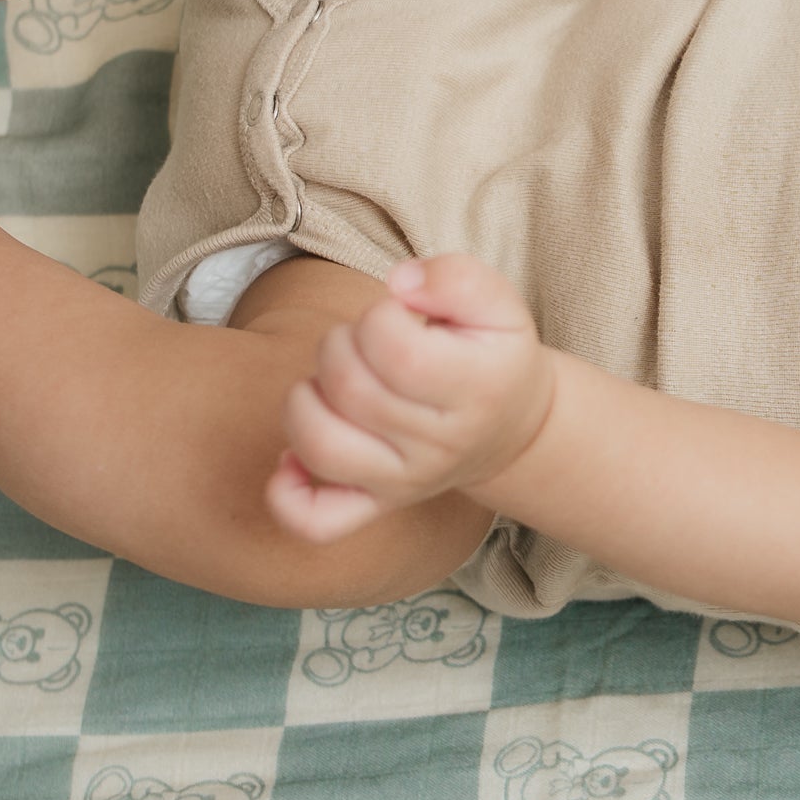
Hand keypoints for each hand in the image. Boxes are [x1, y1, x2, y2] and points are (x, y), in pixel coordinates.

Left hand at [267, 252, 556, 542]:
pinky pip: (315, 522)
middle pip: (348, 388)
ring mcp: (405, 482)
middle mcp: (440, 445)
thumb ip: (455, 277)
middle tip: (365, 341)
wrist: (512, 431)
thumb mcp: (499, 303)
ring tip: (332, 383)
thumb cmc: (493, 355)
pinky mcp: (376, 505)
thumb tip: (398, 284)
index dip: (378, 316)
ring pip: (321, 445)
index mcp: (477, 388)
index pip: (394, 347)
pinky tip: (293, 457)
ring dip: (306, 398)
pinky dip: (287, 494)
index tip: (396, 315)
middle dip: (340, 344)